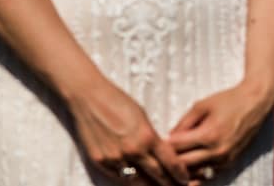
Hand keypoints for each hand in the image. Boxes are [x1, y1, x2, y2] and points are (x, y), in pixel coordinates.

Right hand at [68, 83, 189, 184]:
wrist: (87, 96)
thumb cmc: (116, 100)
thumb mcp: (142, 117)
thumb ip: (152, 138)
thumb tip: (162, 156)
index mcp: (147, 137)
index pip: (172, 164)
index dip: (182, 175)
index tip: (186, 179)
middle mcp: (133, 151)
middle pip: (159, 177)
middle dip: (170, 183)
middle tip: (175, 185)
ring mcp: (116, 158)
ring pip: (139, 182)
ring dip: (150, 185)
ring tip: (156, 185)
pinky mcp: (100, 161)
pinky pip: (118, 177)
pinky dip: (127, 178)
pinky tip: (134, 177)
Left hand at [168, 82, 273, 180]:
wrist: (255, 104)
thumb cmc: (227, 101)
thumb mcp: (200, 106)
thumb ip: (183, 123)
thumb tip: (169, 136)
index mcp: (208, 136)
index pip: (177, 149)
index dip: (163, 146)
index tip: (156, 142)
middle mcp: (217, 152)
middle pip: (184, 165)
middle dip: (171, 159)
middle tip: (160, 153)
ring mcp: (225, 160)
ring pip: (197, 173)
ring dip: (184, 167)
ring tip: (173, 159)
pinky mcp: (231, 163)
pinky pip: (209, 172)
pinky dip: (198, 170)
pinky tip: (189, 162)